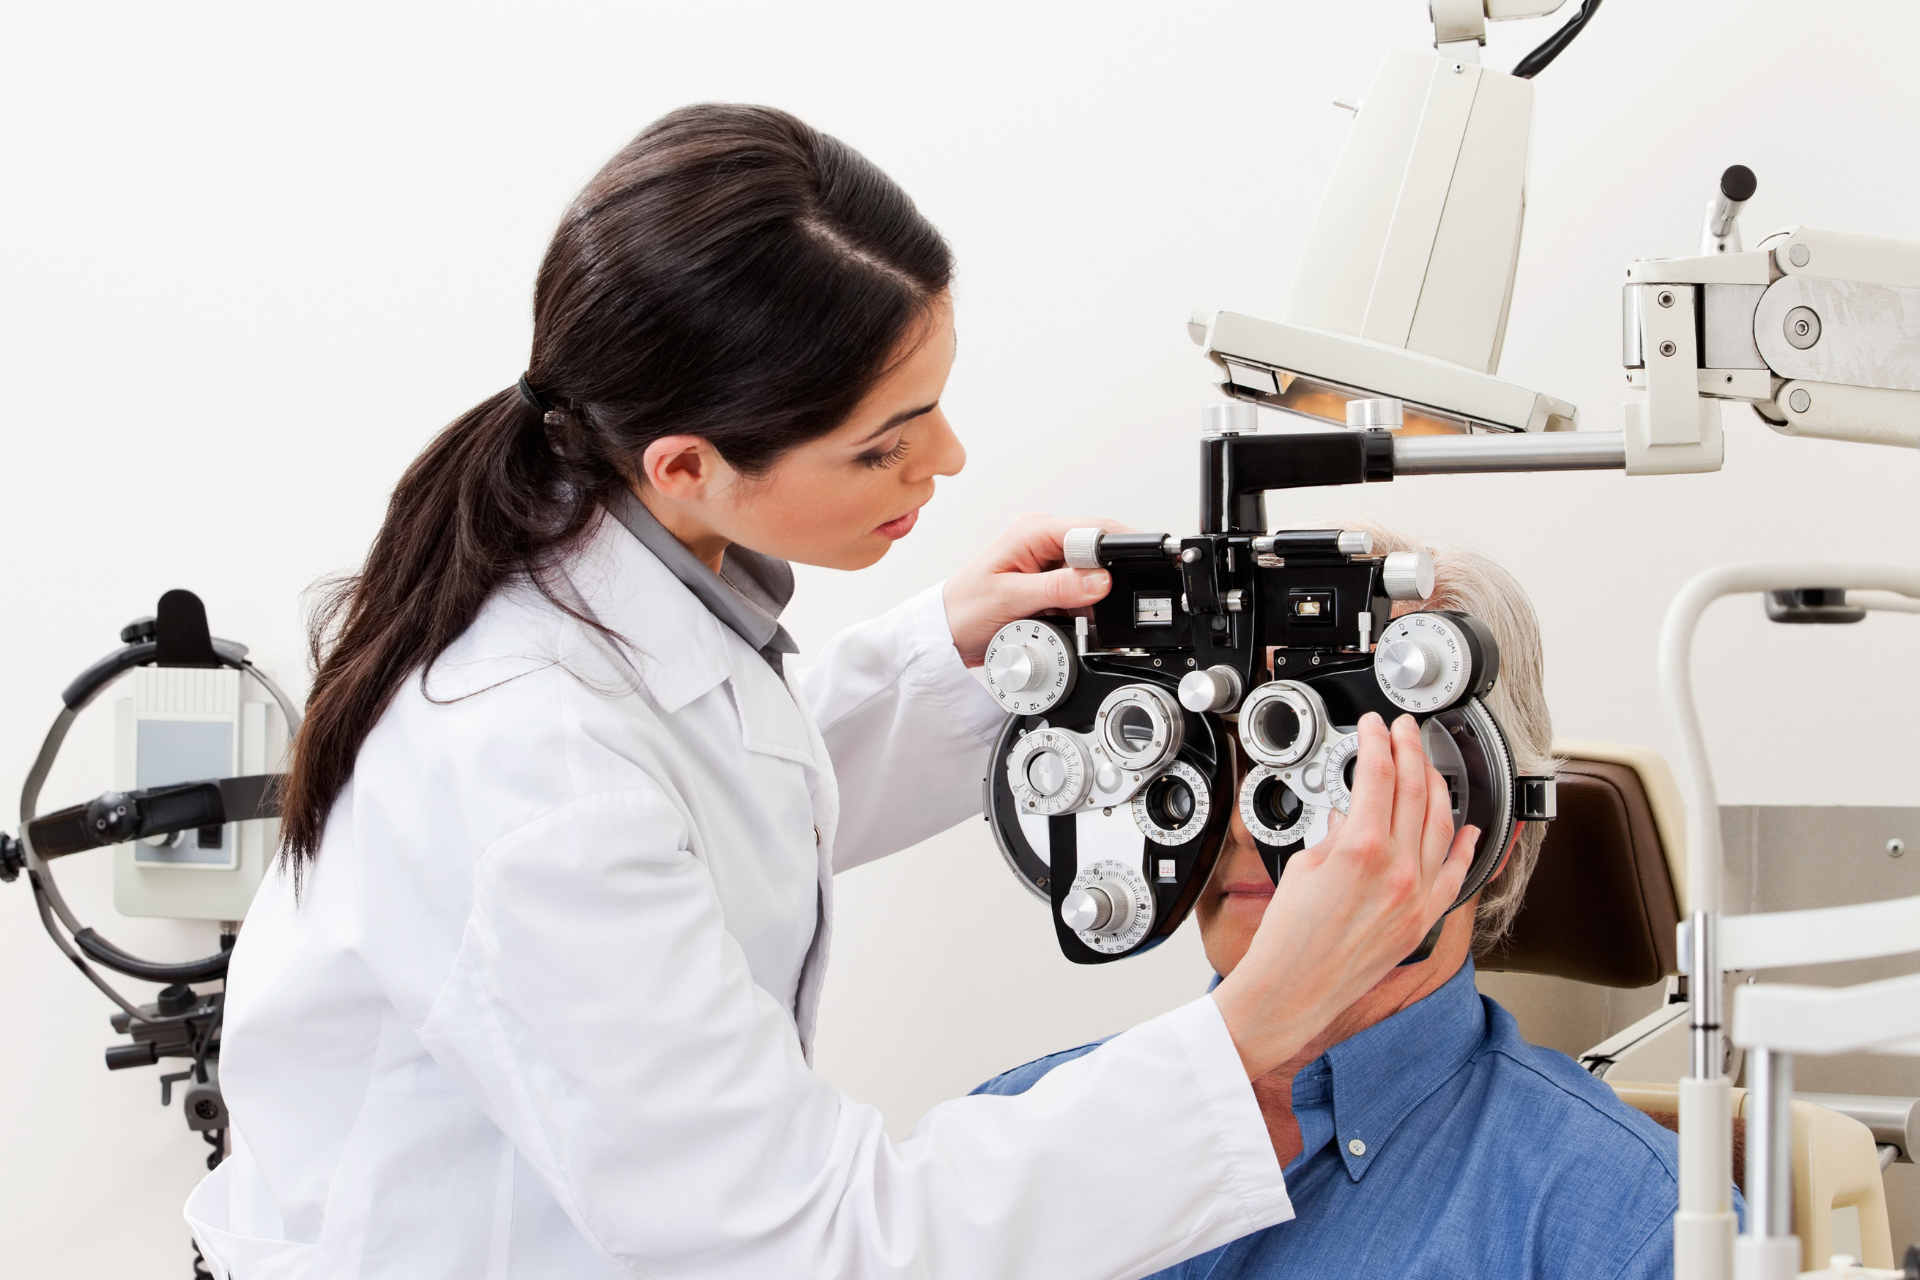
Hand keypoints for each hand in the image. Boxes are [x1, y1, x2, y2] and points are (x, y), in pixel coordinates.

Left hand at [942, 514, 1131, 666]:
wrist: (949, 634)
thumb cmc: (965, 610)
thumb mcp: (1011, 599)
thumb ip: (1058, 588)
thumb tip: (1100, 579)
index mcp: (1033, 531)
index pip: (1093, 530)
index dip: (1118, 550)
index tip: (1129, 576)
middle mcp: (1044, 539)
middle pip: (1099, 550)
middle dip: (1108, 577)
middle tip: (1101, 606)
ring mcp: (1049, 560)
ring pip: (1095, 573)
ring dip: (1095, 596)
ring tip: (1074, 615)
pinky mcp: (1051, 581)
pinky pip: (1083, 589)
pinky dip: (1086, 607)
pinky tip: (1072, 619)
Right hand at [1211, 712, 1475, 1079]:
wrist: (1292, 991)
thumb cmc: (1288, 939)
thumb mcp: (1304, 867)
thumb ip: (1334, 835)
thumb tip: (1349, 818)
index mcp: (1361, 849)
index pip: (1377, 775)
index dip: (1378, 741)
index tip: (1375, 727)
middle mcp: (1397, 870)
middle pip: (1414, 791)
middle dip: (1410, 751)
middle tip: (1405, 731)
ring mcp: (1416, 896)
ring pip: (1442, 824)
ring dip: (1437, 787)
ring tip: (1428, 766)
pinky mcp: (1422, 919)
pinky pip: (1455, 875)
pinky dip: (1466, 847)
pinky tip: (1469, 828)